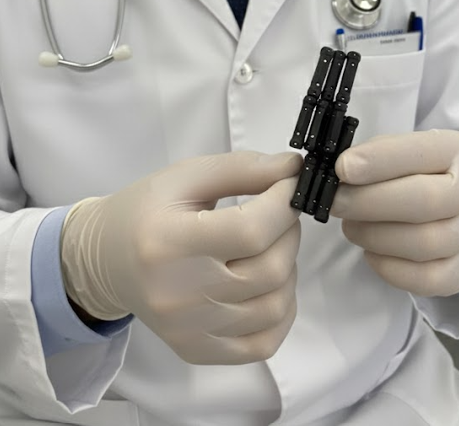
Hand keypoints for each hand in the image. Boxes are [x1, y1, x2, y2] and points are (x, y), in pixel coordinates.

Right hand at [61, 151, 301, 364]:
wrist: (105, 259)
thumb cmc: (145, 211)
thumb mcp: (185, 176)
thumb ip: (241, 169)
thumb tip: (292, 168)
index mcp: (169, 242)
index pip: (250, 231)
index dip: (283, 204)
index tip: (289, 184)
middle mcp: (178, 295)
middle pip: (269, 270)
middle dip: (289, 232)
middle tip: (280, 213)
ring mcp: (189, 330)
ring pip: (274, 307)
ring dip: (289, 269)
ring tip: (272, 247)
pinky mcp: (196, 350)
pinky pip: (263, 344)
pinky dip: (281, 312)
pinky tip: (269, 285)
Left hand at [332, 130, 458, 296]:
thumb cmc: (425, 173)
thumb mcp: (408, 150)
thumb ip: (379, 156)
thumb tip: (344, 173)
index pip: (421, 152)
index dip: (378, 161)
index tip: (343, 168)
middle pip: (426, 201)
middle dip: (370, 203)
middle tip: (338, 202)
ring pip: (426, 243)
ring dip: (376, 236)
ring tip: (352, 226)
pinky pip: (428, 280)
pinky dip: (390, 268)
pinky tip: (372, 252)